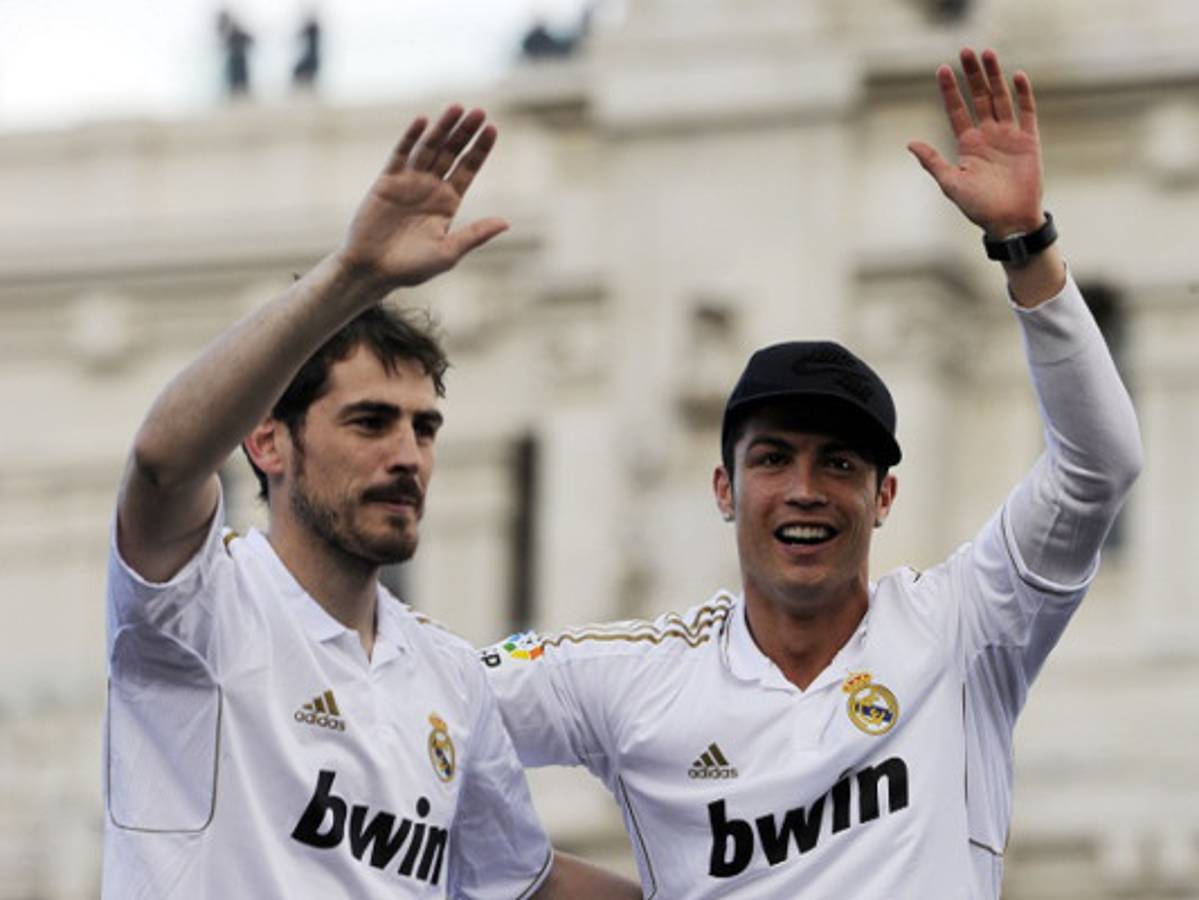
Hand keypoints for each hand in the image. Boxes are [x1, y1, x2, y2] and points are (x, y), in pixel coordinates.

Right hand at [339, 105, 507, 287]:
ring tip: (457, 108)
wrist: (373, 270)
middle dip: (464, 132)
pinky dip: (411, 138)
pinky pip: (400, 155)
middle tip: (479, 111)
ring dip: (442, 128)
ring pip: (429, 148)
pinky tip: (423, 121)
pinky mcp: (387, 181)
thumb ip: (475, 234)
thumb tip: (507, 223)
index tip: (493, 128)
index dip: (480, 149)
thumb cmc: (412, 267)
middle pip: (451, 153)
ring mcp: (409, 182)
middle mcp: (431, 188)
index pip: (468, 168)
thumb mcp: (448, 252)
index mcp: (448, 202)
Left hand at [908, 48, 1043, 237]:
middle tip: (966, 51)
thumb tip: (909, 143)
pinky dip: (1023, 95)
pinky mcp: (1028, 140)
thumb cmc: (978, 207)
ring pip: (1000, 99)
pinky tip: (1016, 76)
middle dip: (972, 75)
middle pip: (979, 98)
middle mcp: (987, 135)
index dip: (949, 90)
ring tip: (988, 53)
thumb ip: (932, 161)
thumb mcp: (950, 183)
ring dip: (994, 77)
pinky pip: (1026, 112)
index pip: (957, 110)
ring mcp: (1008, 136)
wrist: (1008, 221)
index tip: (941, 69)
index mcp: (967, 144)